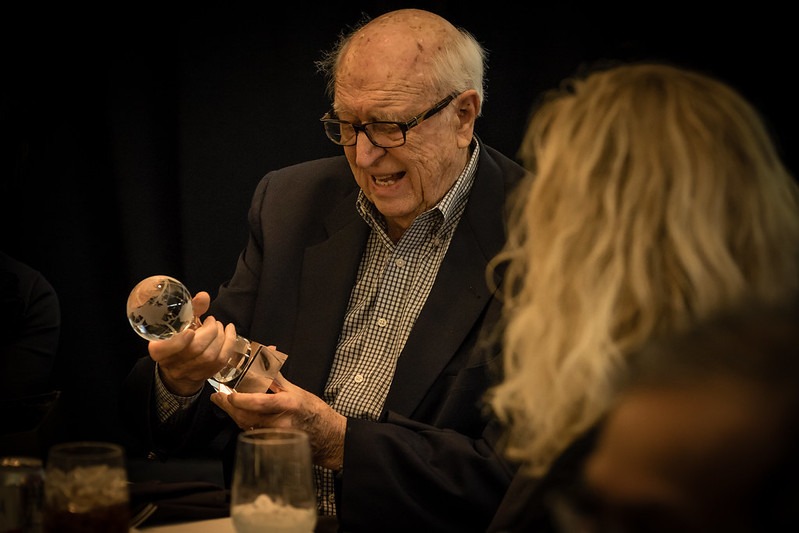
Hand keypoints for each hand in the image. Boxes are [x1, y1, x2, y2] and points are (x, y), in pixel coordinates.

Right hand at [148, 291, 236, 395]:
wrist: (179, 367)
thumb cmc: (177, 338)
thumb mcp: (177, 323)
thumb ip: (190, 309)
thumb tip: (204, 296)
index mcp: (159, 350)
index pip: (165, 350)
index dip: (178, 342)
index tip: (190, 330)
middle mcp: (172, 364)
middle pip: (194, 350)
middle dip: (209, 331)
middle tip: (212, 321)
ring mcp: (190, 372)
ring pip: (209, 356)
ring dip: (220, 337)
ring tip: (219, 326)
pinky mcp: (205, 375)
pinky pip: (221, 361)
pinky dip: (229, 343)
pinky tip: (230, 331)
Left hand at [211, 372, 345, 470]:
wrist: (326, 435)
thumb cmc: (312, 410)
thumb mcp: (295, 390)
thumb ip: (275, 374)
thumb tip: (266, 352)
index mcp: (287, 405)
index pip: (259, 403)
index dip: (240, 399)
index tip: (227, 394)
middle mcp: (280, 423)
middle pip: (246, 417)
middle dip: (229, 407)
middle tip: (218, 397)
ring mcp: (275, 436)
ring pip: (246, 426)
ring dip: (234, 414)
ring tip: (226, 403)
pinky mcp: (271, 445)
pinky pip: (252, 433)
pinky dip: (244, 423)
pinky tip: (241, 415)